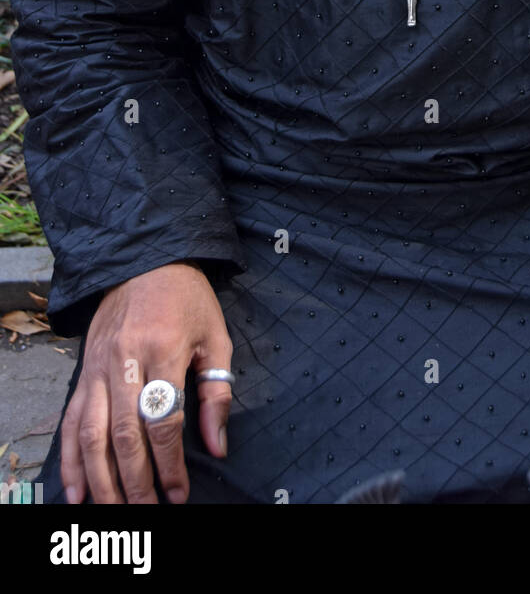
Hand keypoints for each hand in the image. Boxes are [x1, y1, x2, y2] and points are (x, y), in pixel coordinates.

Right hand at [61, 261, 232, 504]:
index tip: (179, 494)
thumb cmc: (187, 299)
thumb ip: (216, 393)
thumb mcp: (216, 336)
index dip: (170, 464)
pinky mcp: (83, 370)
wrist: (147, 259)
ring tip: (113, 511)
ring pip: (91, 433)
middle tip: (149, 512)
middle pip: (124, 433)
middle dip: (135, 481)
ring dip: (100, 478)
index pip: (163, 420)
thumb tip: (217, 445)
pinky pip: (71, 420)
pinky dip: (70, 458)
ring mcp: (99, 367)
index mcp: (164, 349)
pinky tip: (76, 490)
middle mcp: (125, 360)